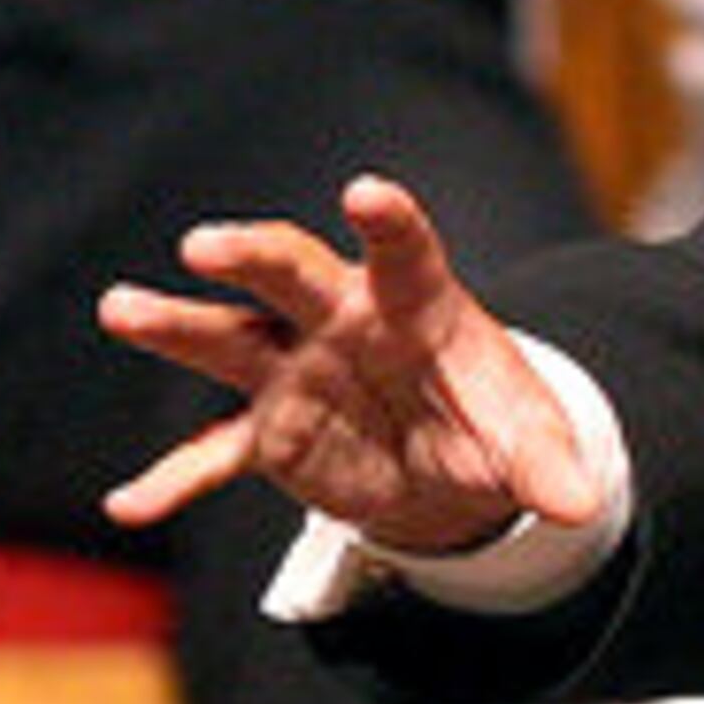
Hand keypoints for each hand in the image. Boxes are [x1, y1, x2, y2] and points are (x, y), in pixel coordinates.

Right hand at [100, 175, 599, 553]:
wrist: (455, 461)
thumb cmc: (493, 422)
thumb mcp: (531, 443)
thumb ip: (550, 468)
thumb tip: (581, 508)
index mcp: (416, 305)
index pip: (403, 253)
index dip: (388, 223)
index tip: (366, 195)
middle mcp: (341, 322)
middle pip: (289, 274)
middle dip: (250, 256)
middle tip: (205, 245)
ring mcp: (295, 373)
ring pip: (228, 339)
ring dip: (177, 325)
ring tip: (122, 307)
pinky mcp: (270, 432)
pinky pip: (214, 455)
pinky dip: (175, 479)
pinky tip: (129, 504)